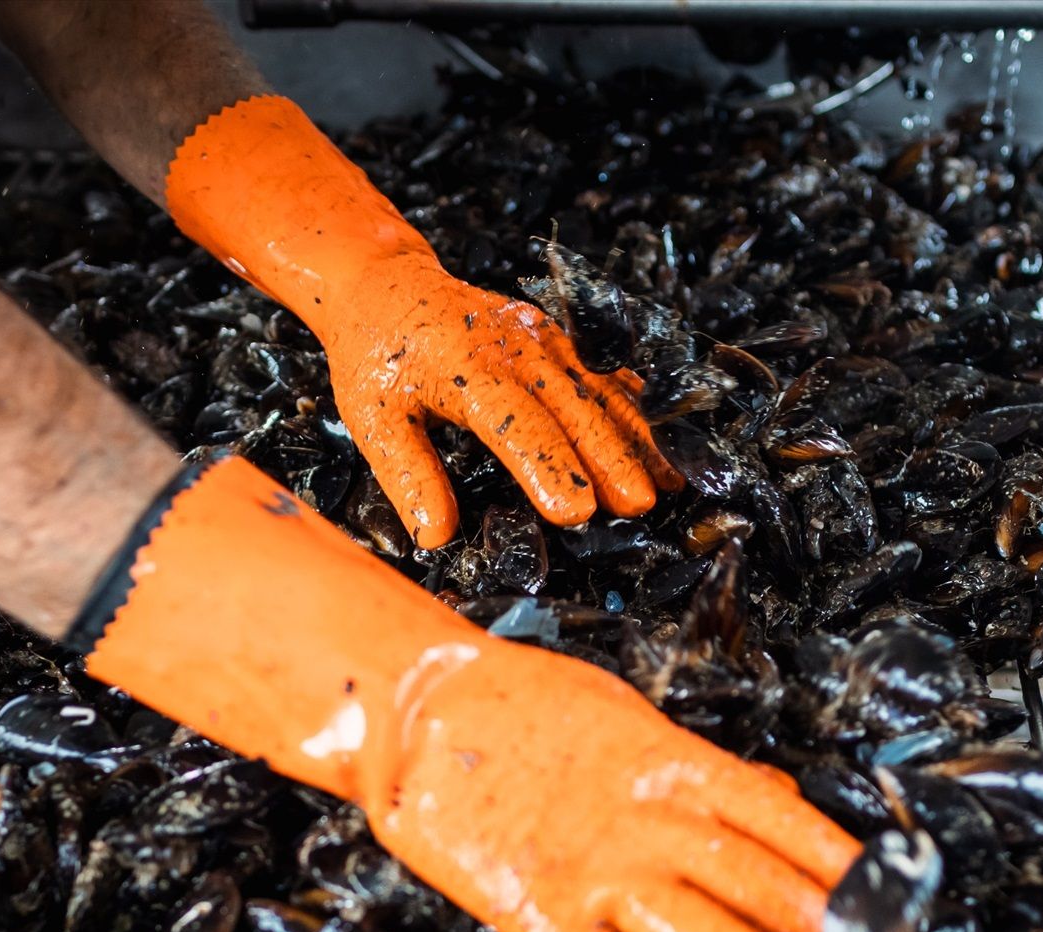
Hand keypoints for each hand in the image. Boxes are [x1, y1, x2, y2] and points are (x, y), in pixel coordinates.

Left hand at [165, 95, 677, 549]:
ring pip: (601, 391)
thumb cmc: (378, 358)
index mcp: (466, 367)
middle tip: (638, 504)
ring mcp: (544, 340)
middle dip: (611, 457)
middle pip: (574, 407)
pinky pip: (605, 375)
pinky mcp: (559, 339)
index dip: (550, 468)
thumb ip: (408, 474)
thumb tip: (436, 536)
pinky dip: (636, 409)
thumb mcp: (373, 417)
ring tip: (669, 482)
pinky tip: (664, 442)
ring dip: (637, 437)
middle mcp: (516, 349)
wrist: (389, 284)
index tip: (577, 512)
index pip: (516, 424)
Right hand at [379, 645, 858, 931]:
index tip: (892, 907)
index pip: (782, 820)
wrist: (418, 698)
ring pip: (693, 928)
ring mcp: (594, 862)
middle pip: (754, 879)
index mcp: (677, 764)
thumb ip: (699, 775)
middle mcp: (650, 815)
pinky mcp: (532, 900)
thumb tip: (773, 799)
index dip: (841, 868)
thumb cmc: (524, 708)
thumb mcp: (631, 722)